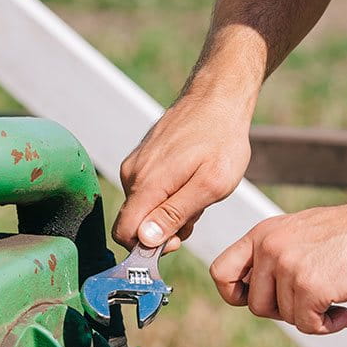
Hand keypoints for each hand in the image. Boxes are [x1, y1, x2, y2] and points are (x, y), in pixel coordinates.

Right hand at [113, 96, 251, 250]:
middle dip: (164, 230)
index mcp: (147, 184)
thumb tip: (145, 239)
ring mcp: (136, 164)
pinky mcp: (143, 158)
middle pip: (136, 223)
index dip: (147, 248)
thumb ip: (175, 214)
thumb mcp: (210, 186)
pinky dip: (169, 195)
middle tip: (196, 214)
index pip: (124, 233)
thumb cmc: (222, 141)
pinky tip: (191, 182)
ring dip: (170, 212)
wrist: (218, 98)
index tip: (178, 240)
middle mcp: (132, 174)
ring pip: (145, 207)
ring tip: (199, 194)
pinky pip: (149, 191)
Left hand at [210, 195, 346, 334]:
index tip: (256, 301)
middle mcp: (270, 247)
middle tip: (312, 301)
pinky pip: (307, 325)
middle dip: (284, 311)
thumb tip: (255, 296)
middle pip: (256, 305)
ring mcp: (288, 266)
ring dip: (310, 318)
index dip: (235, 295)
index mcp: (263, 234)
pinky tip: (344, 313)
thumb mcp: (300, 233)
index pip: (221, 272)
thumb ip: (275, 257)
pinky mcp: (309, 286)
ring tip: (334, 302)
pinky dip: (327, 326)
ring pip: (284, 317)